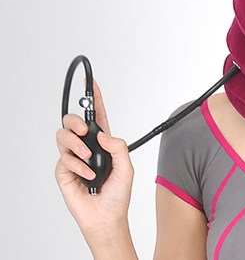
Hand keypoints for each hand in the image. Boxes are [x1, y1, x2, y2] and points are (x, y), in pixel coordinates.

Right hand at [56, 80, 133, 237]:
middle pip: (72, 122)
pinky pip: (64, 159)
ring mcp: (74, 159)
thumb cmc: (118, 194)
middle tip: (84, 131)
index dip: (93, 99)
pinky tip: (87, 177)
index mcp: (103, 142)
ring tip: (88, 158)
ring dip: (76, 145)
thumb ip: (118, 147)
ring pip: (63, 137)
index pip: (96, 116)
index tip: (91, 83)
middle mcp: (86, 147)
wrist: (107, 216)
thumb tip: (102, 134)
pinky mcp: (64, 172)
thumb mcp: (127, 167)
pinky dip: (77, 166)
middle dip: (75, 120)